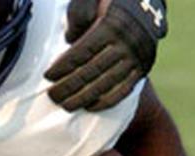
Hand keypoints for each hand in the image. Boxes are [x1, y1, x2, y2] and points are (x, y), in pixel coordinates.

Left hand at [45, 0, 166, 111]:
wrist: (146, 4)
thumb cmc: (110, 1)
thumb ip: (79, 14)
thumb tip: (69, 39)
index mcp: (111, 25)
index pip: (82, 52)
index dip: (63, 66)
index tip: (48, 76)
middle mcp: (126, 43)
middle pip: (92, 71)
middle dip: (69, 86)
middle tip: (52, 96)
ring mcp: (136, 57)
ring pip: (107, 83)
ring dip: (84, 98)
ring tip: (66, 105)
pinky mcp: (143, 68)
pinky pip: (124, 90)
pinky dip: (106, 102)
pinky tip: (89, 107)